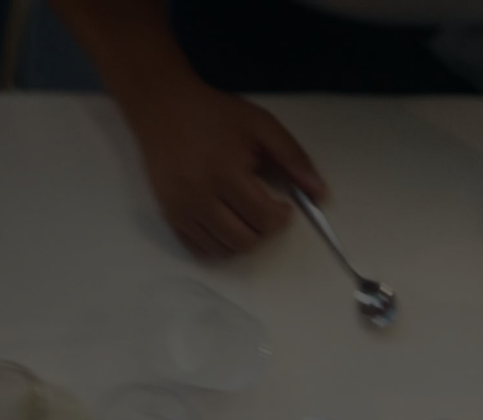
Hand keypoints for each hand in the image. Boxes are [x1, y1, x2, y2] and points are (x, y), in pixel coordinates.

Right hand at [122, 84, 324, 258]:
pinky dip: (219, 243)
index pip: (264, 219)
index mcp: (224, 172)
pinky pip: (200, 248)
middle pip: (245, 241)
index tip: (284, 205)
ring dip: (243, 238)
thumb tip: (319, 192)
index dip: (282, 218)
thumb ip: (293, 158)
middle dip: (264, 230)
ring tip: (246, 213)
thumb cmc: (214, 114)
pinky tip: (227, 221)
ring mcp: (180, 208)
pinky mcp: (168, 214)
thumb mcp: (261, 125)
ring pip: (224, 249)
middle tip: (266, 209)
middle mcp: (198, 195)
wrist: (162, 106)